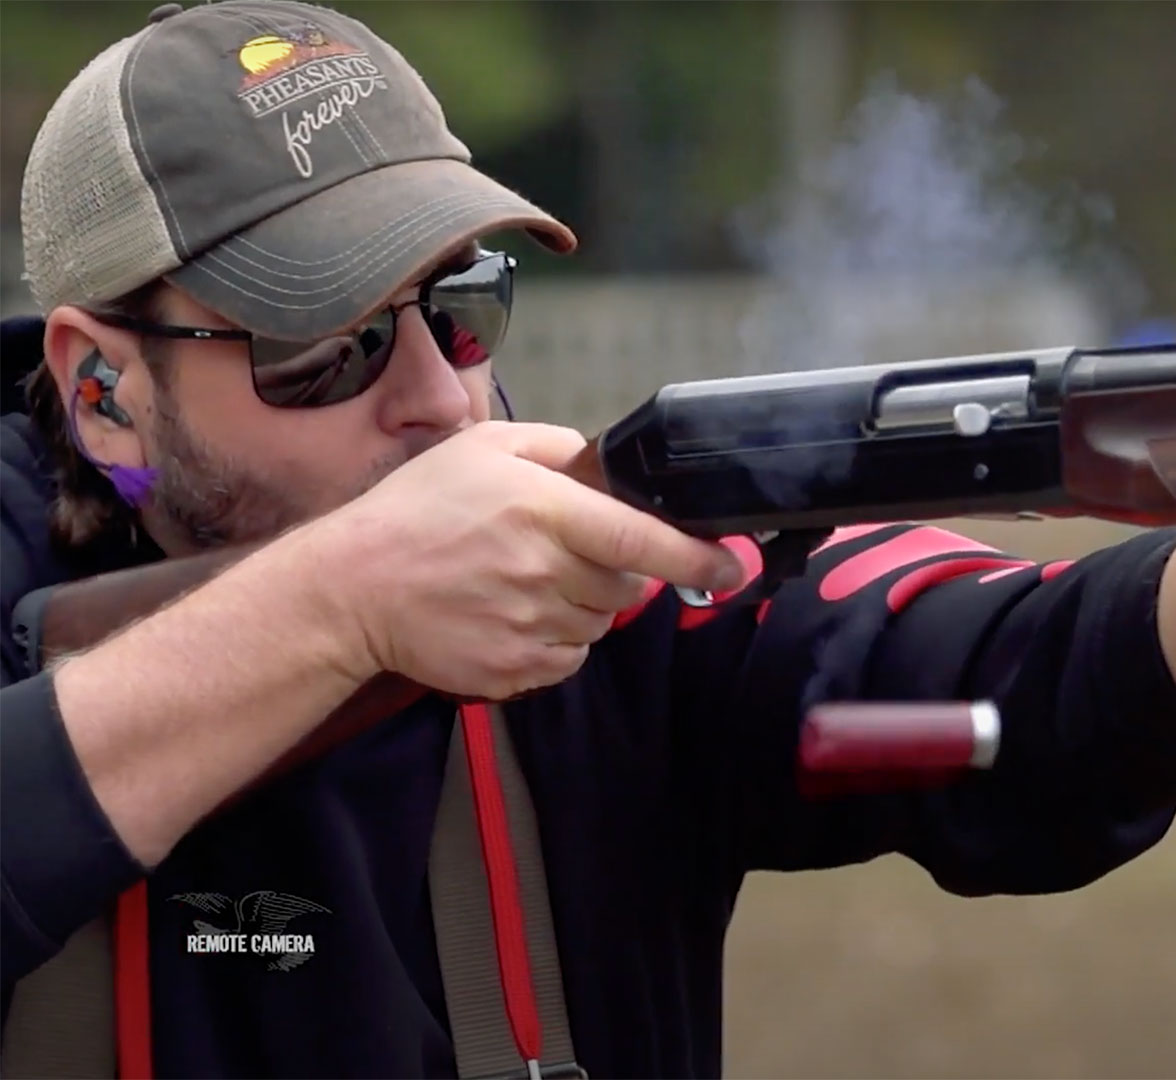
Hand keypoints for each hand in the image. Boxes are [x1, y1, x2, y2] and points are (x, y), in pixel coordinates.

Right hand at [297, 421, 744, 699]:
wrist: (350, 590)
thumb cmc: (417, 511)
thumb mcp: (484, 448)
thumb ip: (558, 449)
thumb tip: (612, 469)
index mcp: (545, 512)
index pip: (643, 539)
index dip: (698, 556)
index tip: (735, 565)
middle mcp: (545, 572)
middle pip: (627, 583)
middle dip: (612, 568)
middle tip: (559, 551)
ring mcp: (532, 627)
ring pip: (600, 622)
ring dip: (581, 604)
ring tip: (522, 581)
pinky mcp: (516, 671)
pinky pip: (569, 658)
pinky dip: (556, 640)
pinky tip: (511, 614)